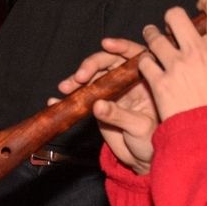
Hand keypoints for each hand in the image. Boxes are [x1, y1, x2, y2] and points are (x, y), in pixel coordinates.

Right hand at [58, 38, 158, 173]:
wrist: (142, 160)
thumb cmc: (151, 141)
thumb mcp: (139, 128)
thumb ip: (120, 115)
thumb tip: (97, 105)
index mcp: (144, 81)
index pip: (133, 56)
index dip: (120, 46)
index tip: (107, 44)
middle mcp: (126, 83)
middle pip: (107, 63)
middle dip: (91, 65)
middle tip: (80, 77)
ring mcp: (110, 93)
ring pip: (91, 78)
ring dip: (75, 80)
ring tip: (65, 88)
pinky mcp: (96, 105)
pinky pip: (80, 98)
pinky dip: (67, 99)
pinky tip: (55, 101)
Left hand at [135, 0, 206, 122]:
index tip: (201, 3)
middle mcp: (196, 51)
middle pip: (176, 16)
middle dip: (170, 17)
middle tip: (169, 25)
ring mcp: (175, 65)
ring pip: (154, 37)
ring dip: (151, 36)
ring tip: (152, 40)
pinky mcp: (159, 81)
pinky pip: (144, 62)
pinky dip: (144, 63)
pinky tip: (148, 67)